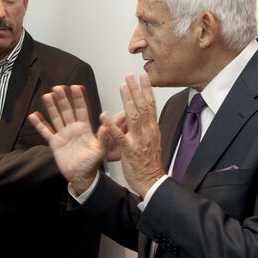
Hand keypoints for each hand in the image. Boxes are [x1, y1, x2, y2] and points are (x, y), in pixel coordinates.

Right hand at [29, 85, 108, 193]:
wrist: (81, 176)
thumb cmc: (92, 164)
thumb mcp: (101, 151)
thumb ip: (104, 138)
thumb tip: (106, 125)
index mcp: (85, 129)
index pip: (82, 110)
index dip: (79, 98)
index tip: (76, 87)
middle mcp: (73, 129)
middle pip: (67, 110)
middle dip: (63, 99)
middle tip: (58, 88)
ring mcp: (63, 135)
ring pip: (56, 117)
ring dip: (52, 107)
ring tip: (47, 96)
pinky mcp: (55, 143)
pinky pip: (46, 132)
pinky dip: (39, 124)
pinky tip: (34, 116)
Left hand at [103, 73, 164, 196]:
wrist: (152, 182)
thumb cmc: (149, 164)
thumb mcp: (152, 142)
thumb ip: (147, 128)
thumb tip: (144, 117)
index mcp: (152, 129)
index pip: (151, 105)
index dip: (147, 90)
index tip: (143, 77)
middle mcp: (147, 132)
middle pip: (144, 106)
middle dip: (137, 89)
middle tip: (130, 75)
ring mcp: (139, 140)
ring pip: (134, 116)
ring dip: (128, 100)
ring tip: (122, 86)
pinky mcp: (129, 150)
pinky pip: (119, 136)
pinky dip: (111, 125)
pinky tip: (104, 115)